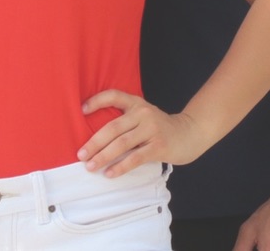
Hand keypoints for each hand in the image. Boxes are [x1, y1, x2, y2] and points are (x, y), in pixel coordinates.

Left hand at [76, 89, 203, 177]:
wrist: (189, 134)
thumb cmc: (159, 128)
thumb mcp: (144, 117)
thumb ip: (125, 121)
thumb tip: (94, 138)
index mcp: (137, 103)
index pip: (114, 96)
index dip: (97, 101)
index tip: (82, 111)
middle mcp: (144, 113)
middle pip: (113, 127)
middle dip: (95, 142)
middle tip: (81, 154)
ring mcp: (152, 129)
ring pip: (122, 143)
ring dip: (103, 156)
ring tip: (90, 166)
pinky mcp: (159, 146)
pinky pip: (135, 158)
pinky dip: (120, 167)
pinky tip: (109, 173)